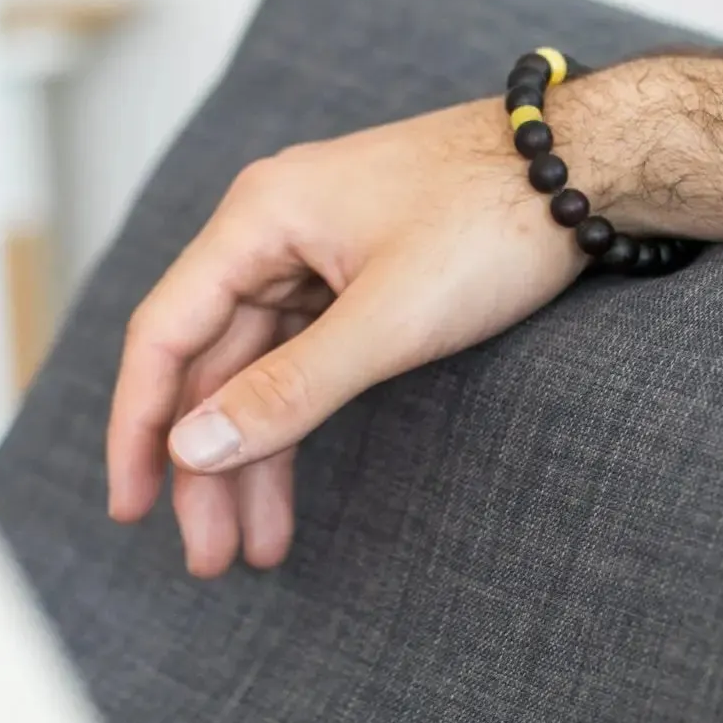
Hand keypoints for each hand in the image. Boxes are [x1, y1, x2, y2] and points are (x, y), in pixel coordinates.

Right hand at [106, 95, 594, 576]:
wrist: (590, 162)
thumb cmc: (494, 221)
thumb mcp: (389, 321)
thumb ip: (291, 390)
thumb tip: (194, 449)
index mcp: (258, 219)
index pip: (163, 335)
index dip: (138, 427)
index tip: (131, 509)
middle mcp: (272, 229)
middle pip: (211, 363)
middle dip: (209, 465)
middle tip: (210, 560)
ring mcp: (316, 251)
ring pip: (259, 369)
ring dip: (256, 455)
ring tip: (257, 550)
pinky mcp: (360, 272)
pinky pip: (305, 357)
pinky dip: (300, 418)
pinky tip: (291, 484)